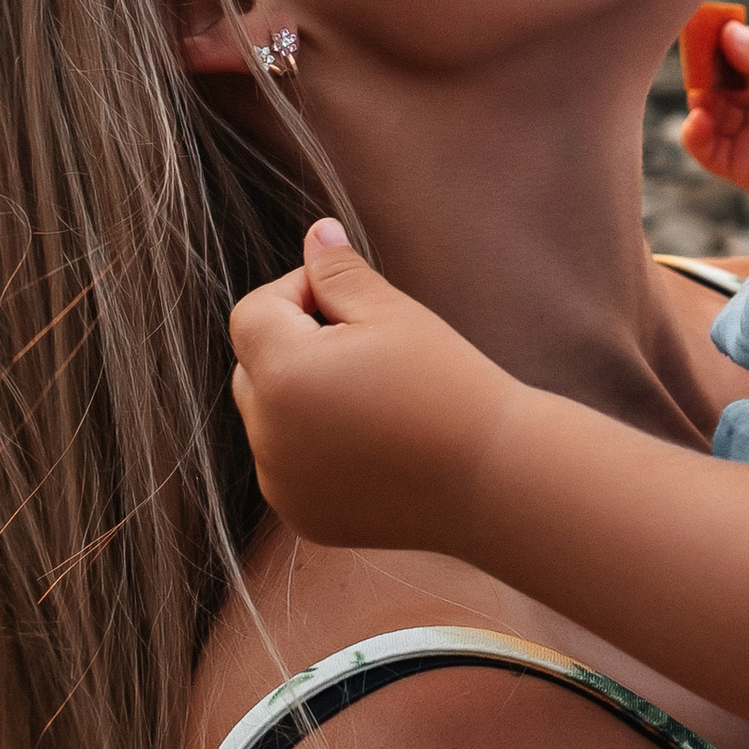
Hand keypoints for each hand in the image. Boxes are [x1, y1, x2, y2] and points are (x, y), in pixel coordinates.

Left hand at [229, 226, 516, 550]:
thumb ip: (339, 272)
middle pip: (253, 366)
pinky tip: (375, 447)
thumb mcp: (392, 313)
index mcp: (283, 376)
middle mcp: (267, 435)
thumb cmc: (449, 384)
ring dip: (302, 398)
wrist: (496, 479)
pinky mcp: (301, 514)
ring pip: (269, 417)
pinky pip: (287, 464)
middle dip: (294, 347)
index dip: (298, 294)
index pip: (254, 312)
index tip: (354, 308)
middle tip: (369, 353)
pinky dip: (314, 449)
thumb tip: (314, 234)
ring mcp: (280, 483)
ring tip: (376, 402)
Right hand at [678, 19, 748, 200]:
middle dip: (706, 75)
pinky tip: (697, 120)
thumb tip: (728, 31)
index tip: (702, 31)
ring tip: (700, 95)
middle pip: (723, 88)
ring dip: (700, 103)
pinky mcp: (745, 167)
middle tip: (693, 62)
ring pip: (712, 116)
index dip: (721, 48)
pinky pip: (709, 151)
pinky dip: (695, 135)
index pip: (743, 61)